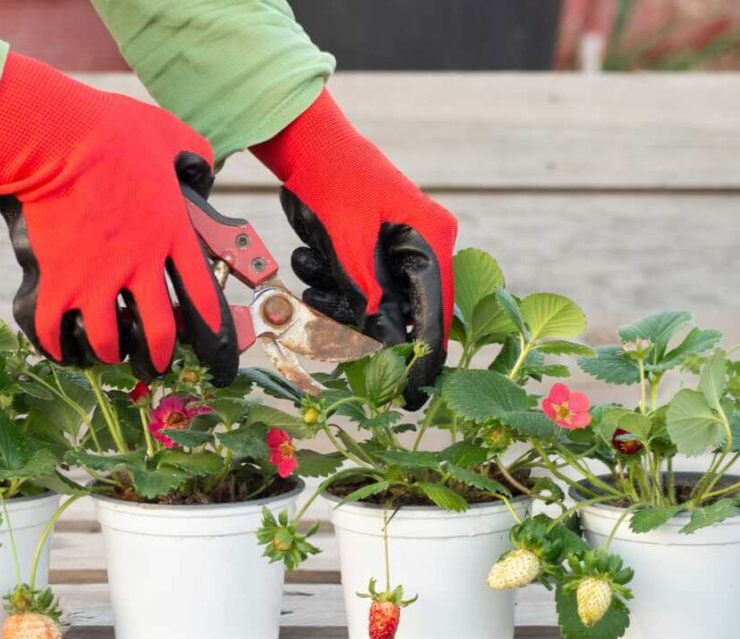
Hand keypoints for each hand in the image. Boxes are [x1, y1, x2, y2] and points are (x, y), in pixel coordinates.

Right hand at [0, 53, 235, 383]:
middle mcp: (140, 265)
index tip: (214, 345)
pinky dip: (57, 345)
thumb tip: (202, 167)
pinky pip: (55, 328)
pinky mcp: (57, 278)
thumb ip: (194, 155)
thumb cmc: (112, 129)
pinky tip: (61, 348)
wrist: (55, 134)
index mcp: (171, 234)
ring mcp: (97, 277)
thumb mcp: (170, 135)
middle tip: (160, 364)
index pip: (203, 295)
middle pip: (160, 331)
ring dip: (110, 353)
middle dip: (161, 356)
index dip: (212, 329)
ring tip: (109, 354)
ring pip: (108, 340)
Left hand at [251, 90, 454, 407]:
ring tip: (309, 267)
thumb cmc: (332, 179)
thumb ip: (370, 297)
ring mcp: (400, 246)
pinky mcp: (375, 247)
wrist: (303, 140)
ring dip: (338, 299)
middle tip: (325, 321)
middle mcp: (425, 244)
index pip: (436, 315)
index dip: (421, 359)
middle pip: (404, 312)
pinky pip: (359, 284)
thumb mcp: (349, 244)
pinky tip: (308, 258)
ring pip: (376, 302)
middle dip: (361, 320)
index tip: (407, 396)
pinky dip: (332, 282)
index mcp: (432, 238)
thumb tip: (387, 348)